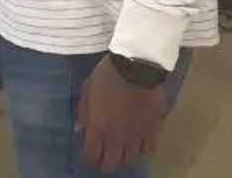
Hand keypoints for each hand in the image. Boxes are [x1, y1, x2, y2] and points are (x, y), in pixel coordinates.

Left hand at [77, 56, 165, 171]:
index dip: (88, 157)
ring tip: (119, 149)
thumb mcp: (87, 88)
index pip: (91, 156)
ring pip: (129, 161)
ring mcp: (136, 136)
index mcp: (98, 127)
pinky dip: (140, 151)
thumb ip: (83, 111)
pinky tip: (136, 144)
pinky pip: (147, 151)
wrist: (138, 67)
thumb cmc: (108, 75)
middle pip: (110, 164)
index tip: (88, 152)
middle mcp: (116, 137)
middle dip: (104, 161)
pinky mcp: (152, 131)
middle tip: (103, 153)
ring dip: (122, 157)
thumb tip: (79, 130)